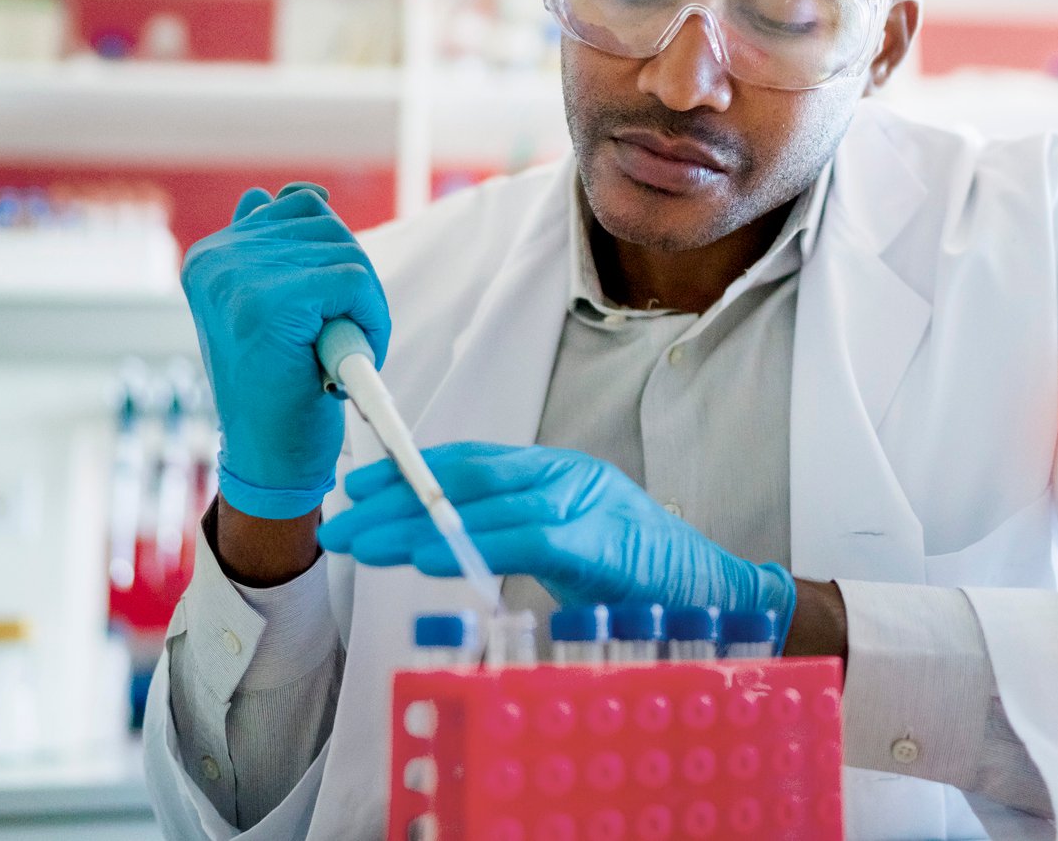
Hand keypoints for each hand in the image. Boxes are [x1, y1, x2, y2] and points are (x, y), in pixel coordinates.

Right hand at [182, 183, 390, 519]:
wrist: (270, 460)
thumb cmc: (279, 385)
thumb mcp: (269, 306)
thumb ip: (277, 248)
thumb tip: (299, 194)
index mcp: (211, 255)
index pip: (300, 208)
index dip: (328, 262)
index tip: (312, 313)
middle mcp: (217, 258)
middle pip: (329, 226)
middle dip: (349, 283)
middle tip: (328, 341)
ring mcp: (239, 278)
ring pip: (348, 253)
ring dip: (362, 306)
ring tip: (331, 352)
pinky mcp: (272, 302)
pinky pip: (356, 282)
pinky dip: (371, 320)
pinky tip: (344, 360)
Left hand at [318, 442, 795, 624]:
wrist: (718, 596)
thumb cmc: (642, 579)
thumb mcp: (569, 548)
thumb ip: (517, 536)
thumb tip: (442, 543)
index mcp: (560, 472)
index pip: (472, 461)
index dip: (410, 470)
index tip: (357, 488)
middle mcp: (569, 474)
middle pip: (466, 475)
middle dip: (394, 497)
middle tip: (339, 519)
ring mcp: (588, 502)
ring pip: (486, 503)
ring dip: (414, 524)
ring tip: (362, 543)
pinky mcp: (601, 541)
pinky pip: (523, 538)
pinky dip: (471, 545)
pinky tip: (425, 559)